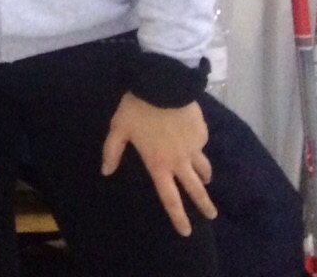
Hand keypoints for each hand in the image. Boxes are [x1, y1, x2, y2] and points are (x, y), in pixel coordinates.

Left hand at [100, 93, 215, 235]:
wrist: (164, 85)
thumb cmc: (137, 108)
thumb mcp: (118, 128)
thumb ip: (112, 151)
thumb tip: (106, 172)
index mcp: (159, 164)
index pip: (170, 198)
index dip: (178, 217)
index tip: (187, 232)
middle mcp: (180, 161)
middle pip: (196, 190)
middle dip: (204, 205)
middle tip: (211, 215)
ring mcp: (194, 148)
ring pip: (204, 169)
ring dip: (205, 177)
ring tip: (205, 180)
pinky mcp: (202, 133)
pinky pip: (201, 144)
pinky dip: (197, 145)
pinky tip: (191, 138)